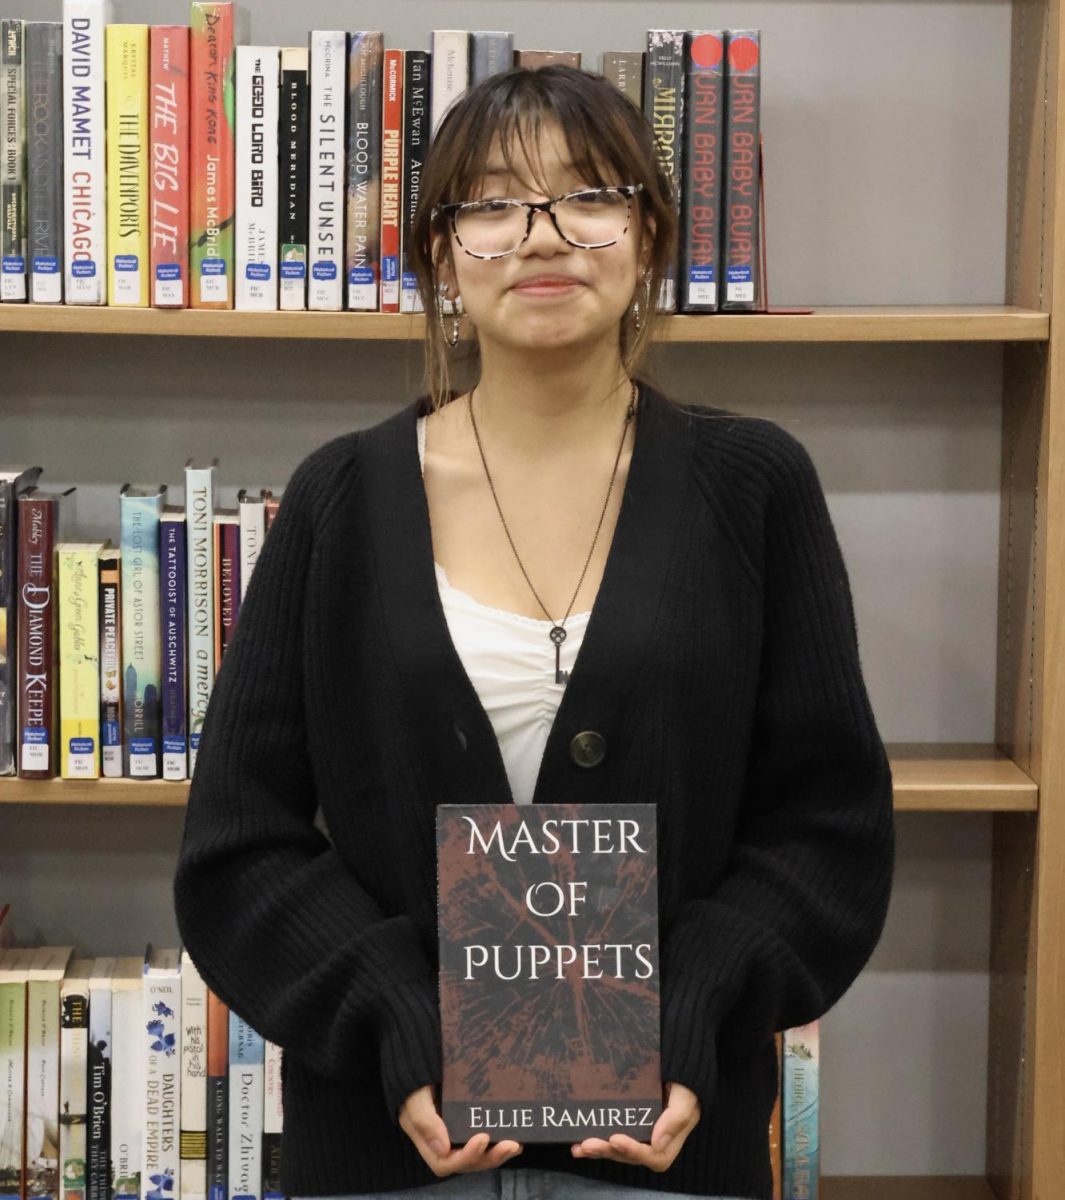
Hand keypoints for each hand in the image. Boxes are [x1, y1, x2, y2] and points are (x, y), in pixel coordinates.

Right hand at [398, 1085, 522, 1177]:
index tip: (482, 1137)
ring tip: (516, 1145)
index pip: (445, 1162)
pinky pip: (486, 1140)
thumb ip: (424, 1120)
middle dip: (488, 1157)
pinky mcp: (470, 1121)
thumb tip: (444, 1149)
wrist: (421, 1056)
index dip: (466, 1157)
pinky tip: (516, 1135)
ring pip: (479, 1155)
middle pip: (466, 1162)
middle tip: (511, 1144)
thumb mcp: (415, 1097)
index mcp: (427, 1139)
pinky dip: (500, 1141)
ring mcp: (458, 1133)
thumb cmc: (416, 1076)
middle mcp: (443, 1142)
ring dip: (498, 1153)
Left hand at [570, 1081, 700, 1171]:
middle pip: (631, 1155)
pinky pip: (612, 1135)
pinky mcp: (628, 1122)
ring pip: (618, 1148)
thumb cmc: (685, 1081)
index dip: (634, 1151)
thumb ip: (676, 1117)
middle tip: (588, 1144)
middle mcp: (654, 1140)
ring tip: (579, 1147)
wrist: (678, 1062)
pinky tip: (578, 1141)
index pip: (654, 1155)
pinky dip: (597, 1139)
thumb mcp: (686, 1096)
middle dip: (609, 1151)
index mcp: (671, 1138)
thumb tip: (657, 1143)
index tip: (616, 1138)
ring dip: (599, 1149)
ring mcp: (640, 1132)